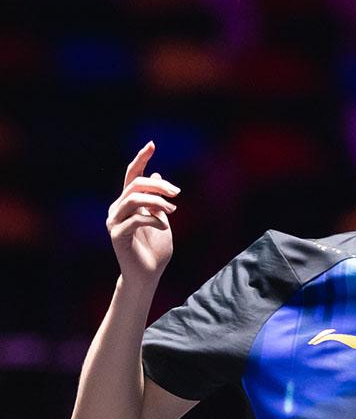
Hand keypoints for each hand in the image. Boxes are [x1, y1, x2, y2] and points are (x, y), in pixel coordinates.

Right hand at [106, 141, 179, 282]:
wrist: (148, 275)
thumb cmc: (155, 249)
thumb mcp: (161, 219)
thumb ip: (157, 200)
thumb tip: (156, 175)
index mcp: (128, 203)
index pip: (132, 175)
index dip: (141, 159)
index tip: (152, 144)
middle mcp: (117, 209)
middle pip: (136, 185)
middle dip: (159, 185)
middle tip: (177, 193)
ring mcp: (114, 221)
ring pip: (134, 199)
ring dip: (157, 202)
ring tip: (173, 210)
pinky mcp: (117, 235)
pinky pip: (135, 220)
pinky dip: (154, 220)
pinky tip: (165, 227)